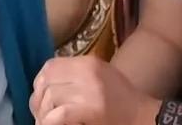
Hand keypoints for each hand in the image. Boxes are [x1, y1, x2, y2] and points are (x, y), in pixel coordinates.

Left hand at [30, 55, 160, 124]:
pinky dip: (50, 122)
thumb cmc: (122, 101)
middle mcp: (88, 73)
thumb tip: (44, 84)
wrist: (143, 117)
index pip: (50, 66)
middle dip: (38, 101)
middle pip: (47, 82)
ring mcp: (89, 91)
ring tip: (47, 123)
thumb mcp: (100, 77)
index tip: (40, 98)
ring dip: (44, 114)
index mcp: (89, 63)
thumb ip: (75, 76)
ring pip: (50, 98)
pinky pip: (59, 114)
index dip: (40, 83)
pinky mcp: (91, 109)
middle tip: (41, 115)